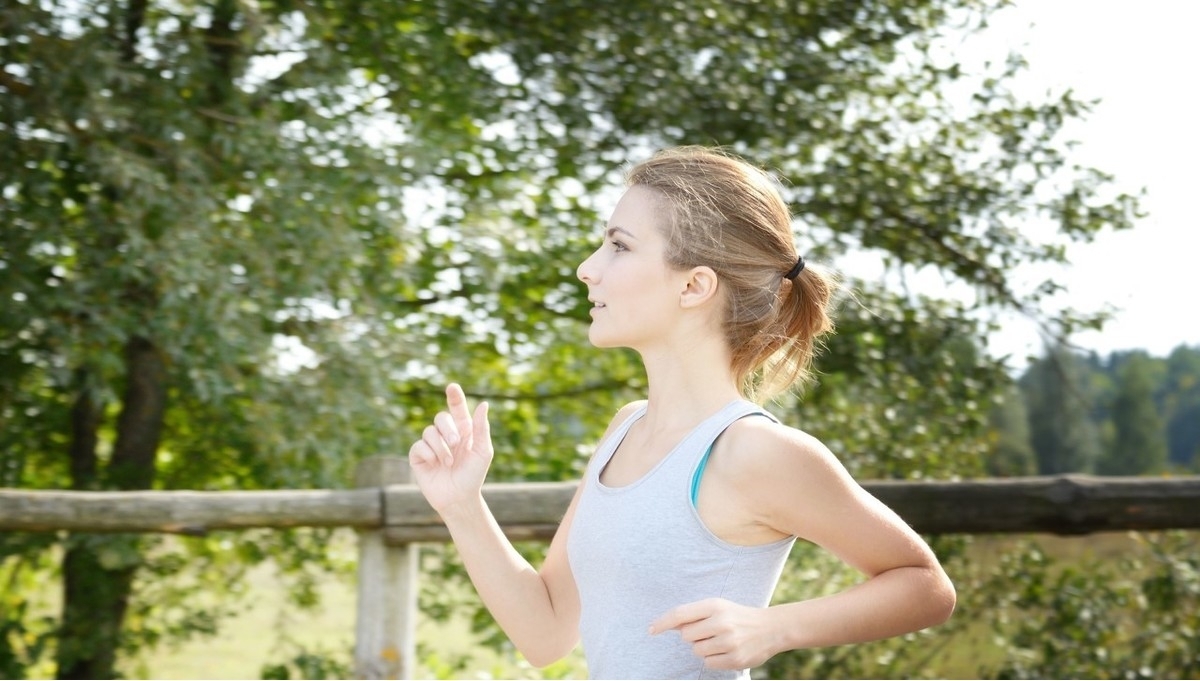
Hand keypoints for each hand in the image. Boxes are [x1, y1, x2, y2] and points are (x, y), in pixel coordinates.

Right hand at [408, 383, 492, 512]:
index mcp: (463, 430)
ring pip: (429, 431)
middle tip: (456, 443)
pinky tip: (435, 464)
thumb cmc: (473, 475)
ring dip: (441, 447)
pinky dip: (429, 453)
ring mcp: (431, 445)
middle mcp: (445, 435)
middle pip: (440, 417)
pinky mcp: (418, 456)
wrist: (459, 498)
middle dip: (448, 429)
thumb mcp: (482, 451)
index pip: (457, 408)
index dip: (454, 396)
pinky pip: (418, 445)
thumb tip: (484, 404)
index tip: (452, 386)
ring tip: (448, 462)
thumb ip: (481, 428)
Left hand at [649, 598, 779, 670]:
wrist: (771, 629)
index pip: (680, 614)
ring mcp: (729, 642)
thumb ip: (694, 614)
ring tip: (719, 641)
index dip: (662, 622)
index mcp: (715, 605)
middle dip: (693, 636)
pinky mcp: (735, 659)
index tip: (650, 630)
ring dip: (703, 648)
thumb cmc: (737, 616)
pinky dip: (712, 659)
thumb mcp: (718, 607)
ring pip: (696, 651)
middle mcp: (721, 622)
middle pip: (686, 636)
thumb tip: (669, 625)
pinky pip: (708, 663)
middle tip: (709, 632)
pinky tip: (725, 651)